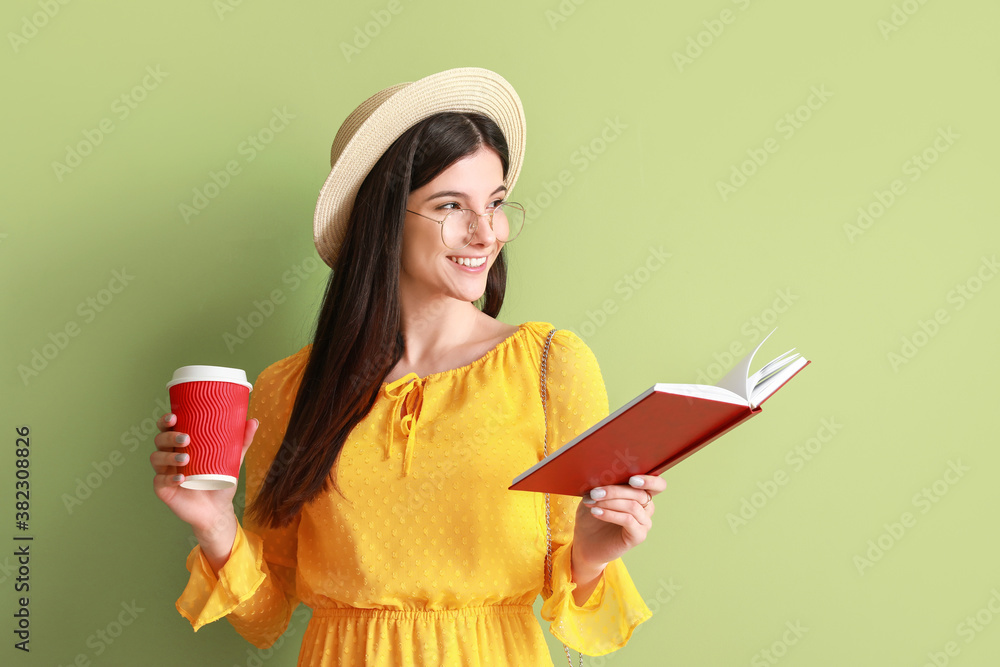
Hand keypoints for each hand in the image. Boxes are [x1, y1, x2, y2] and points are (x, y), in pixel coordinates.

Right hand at [150, 413, 258, 537]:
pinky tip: (180, 478)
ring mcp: (165, 472)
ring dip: (169, 456)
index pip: (168, 428)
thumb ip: (242, 441)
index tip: (174, 416)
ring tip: (186, 459)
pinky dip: (169, 478)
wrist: (217, 509)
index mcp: (181, 445)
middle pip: (160, 440)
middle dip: (169, 436)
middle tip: (186, 439)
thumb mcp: (233, 460)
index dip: (166, 420)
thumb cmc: (220, 480)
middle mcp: (170, 456)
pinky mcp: (163, 489)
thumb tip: (254, 421)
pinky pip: (159, 481)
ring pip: (156, 458)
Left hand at [571, 475, 666, 573]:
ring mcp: (644, 523)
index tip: (632, 479)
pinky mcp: (638, 536)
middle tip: (595, 492)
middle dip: (615, 491)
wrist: (586, 543)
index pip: (658, 485)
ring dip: (609, 502)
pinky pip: (628, 520)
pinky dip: (610, 514)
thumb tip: (602, 472)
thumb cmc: (591, 516)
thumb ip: (603, 484)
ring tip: (591, 502)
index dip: (650, 480)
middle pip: (640, 494)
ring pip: (632, 506)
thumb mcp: (595, 495)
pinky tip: (596, 513)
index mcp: (641, 494)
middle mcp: (647, 508)